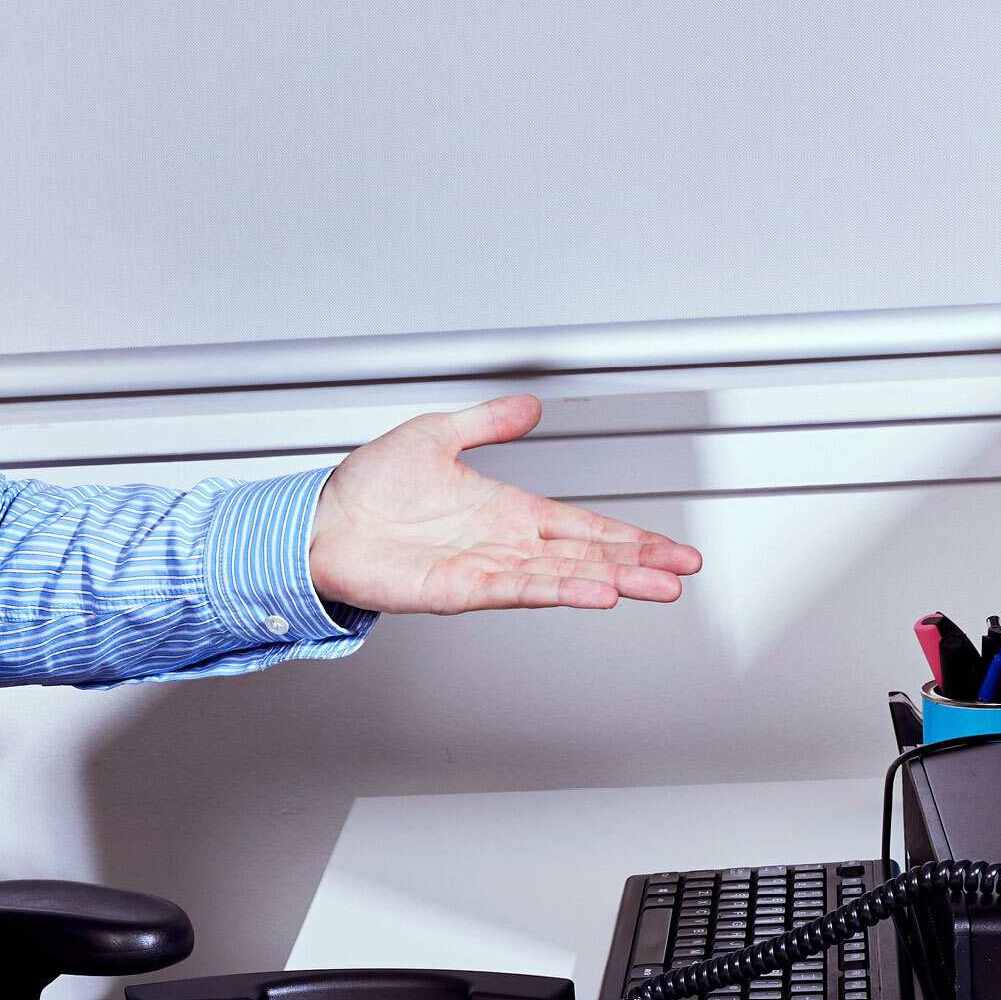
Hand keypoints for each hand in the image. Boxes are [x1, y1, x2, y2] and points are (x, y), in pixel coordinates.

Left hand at [306, 395, 701, 616]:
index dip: (628, 535)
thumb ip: (487, 423)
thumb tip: (529, 407)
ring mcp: (483, 569)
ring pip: (562, 576)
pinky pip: (517, 589)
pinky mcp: (458, 590)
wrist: (317, 520)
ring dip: (612, 581)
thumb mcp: (435, 435)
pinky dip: (558, 590)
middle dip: (638, 563)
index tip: (670, 548)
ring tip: (657, 587)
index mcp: (505, 511)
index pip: (581, 525)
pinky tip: (595, 592)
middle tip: (683, 573)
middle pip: (585, 555)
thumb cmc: (365, 488)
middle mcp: (501, 544)